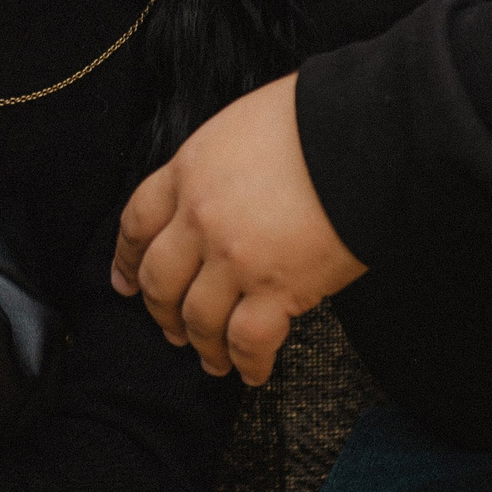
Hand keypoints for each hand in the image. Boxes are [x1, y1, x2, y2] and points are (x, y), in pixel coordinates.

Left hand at [111, 74, 364, 384]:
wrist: (365, 134)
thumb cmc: (315, 120)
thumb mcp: (242, 127)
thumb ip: (217, 167)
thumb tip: (220, 193)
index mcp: (189, 172)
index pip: (138, 223)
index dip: (128, 259)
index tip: (125, 281)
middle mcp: (200, 218)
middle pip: (160, 280)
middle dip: (161, 312)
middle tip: (170, 328)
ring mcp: (234, 257)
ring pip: (198, 319)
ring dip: (202, 345)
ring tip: (212, 360)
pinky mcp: (276, 289)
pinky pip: (247, 341)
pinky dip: (247, 363)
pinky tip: (252, 371)